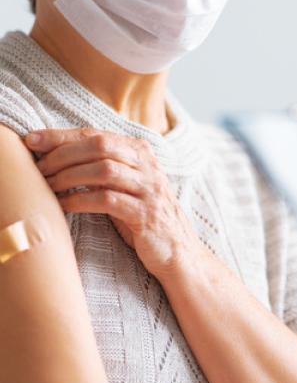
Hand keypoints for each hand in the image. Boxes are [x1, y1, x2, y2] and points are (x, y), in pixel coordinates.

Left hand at [26, 128, 200, 280]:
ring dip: (69, 176)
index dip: (63, 136)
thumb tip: (56, 157)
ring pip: (104, 169)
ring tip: (48, 186)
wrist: (177, 248)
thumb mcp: (124, 184)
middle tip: (39, 168)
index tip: (33, 140)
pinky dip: (80, 200)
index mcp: (140, 151)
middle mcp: (147, 164)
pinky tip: (64, 205)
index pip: (97, 134)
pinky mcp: (146, 214)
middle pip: (100, 146)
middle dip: (63, 154)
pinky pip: (108, 200)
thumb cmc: (142, 215)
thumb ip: (101, 167)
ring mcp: (149, 188)